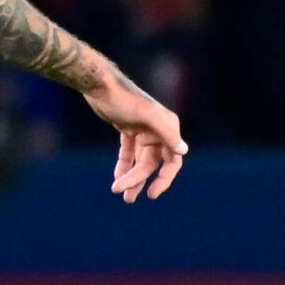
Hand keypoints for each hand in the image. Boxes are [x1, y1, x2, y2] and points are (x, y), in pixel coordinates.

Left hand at [85, 67, 185, 202]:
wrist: (100, 86)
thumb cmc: (124, 99)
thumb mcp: (146, 115)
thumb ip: (166, 133)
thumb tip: (183, 151)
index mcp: (168, 127)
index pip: (173, 160)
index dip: (164, 179)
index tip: (152, 194)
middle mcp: (159, 130)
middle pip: (152, 164)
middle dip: (139, 180)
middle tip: (126, 198)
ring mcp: (144, 131)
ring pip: (140, 161)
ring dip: (132, 178)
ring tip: (122, 194)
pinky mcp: (129, 130)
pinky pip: (129, 153)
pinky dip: (124, 165)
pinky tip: (117, 178)